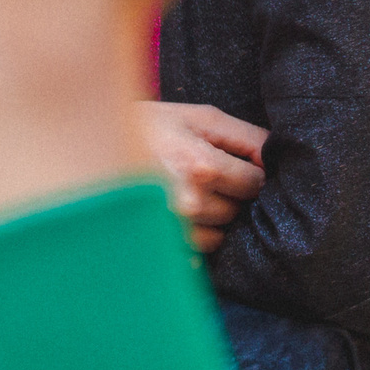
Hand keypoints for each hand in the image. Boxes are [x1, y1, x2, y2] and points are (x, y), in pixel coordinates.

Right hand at [135, 100, 265, 251]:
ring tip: (188, 195)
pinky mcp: (155, 244)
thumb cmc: (148, 126)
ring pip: (219, 236)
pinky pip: (194, 252)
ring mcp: (169, 228)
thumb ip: (246, 136)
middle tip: (204, 178)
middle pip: (238, 211)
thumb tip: (279, 159)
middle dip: (230, 196)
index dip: (250, 173)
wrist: (89, 146)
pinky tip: (176, 215)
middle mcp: (188, 202)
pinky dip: (192, 236)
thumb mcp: (198, 117)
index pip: (256, 183)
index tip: (233, 165)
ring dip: (212, 219)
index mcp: (201, 166)